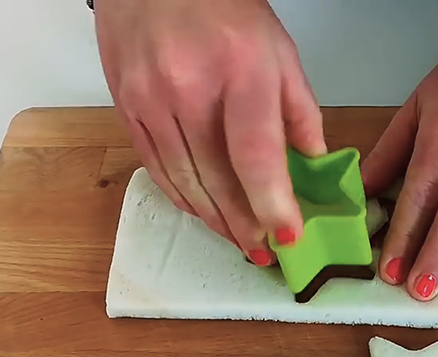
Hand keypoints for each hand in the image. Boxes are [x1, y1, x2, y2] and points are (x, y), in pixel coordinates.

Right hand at [93, 0, 325, 265]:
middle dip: (244, 224)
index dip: (272, 203)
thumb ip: (299, 111)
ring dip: (213, 219)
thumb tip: (311, 164)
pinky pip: (156, 168)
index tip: (287, 235)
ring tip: (238, 240)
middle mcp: (189, 88)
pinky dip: (182, 197)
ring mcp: (151, 100)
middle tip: (264, 250)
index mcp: (240, 71)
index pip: (256, 156)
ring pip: (184, 181)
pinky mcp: (126, 107)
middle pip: (217, 179)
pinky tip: (202, 212)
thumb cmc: (223, 7)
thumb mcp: (279, 50)